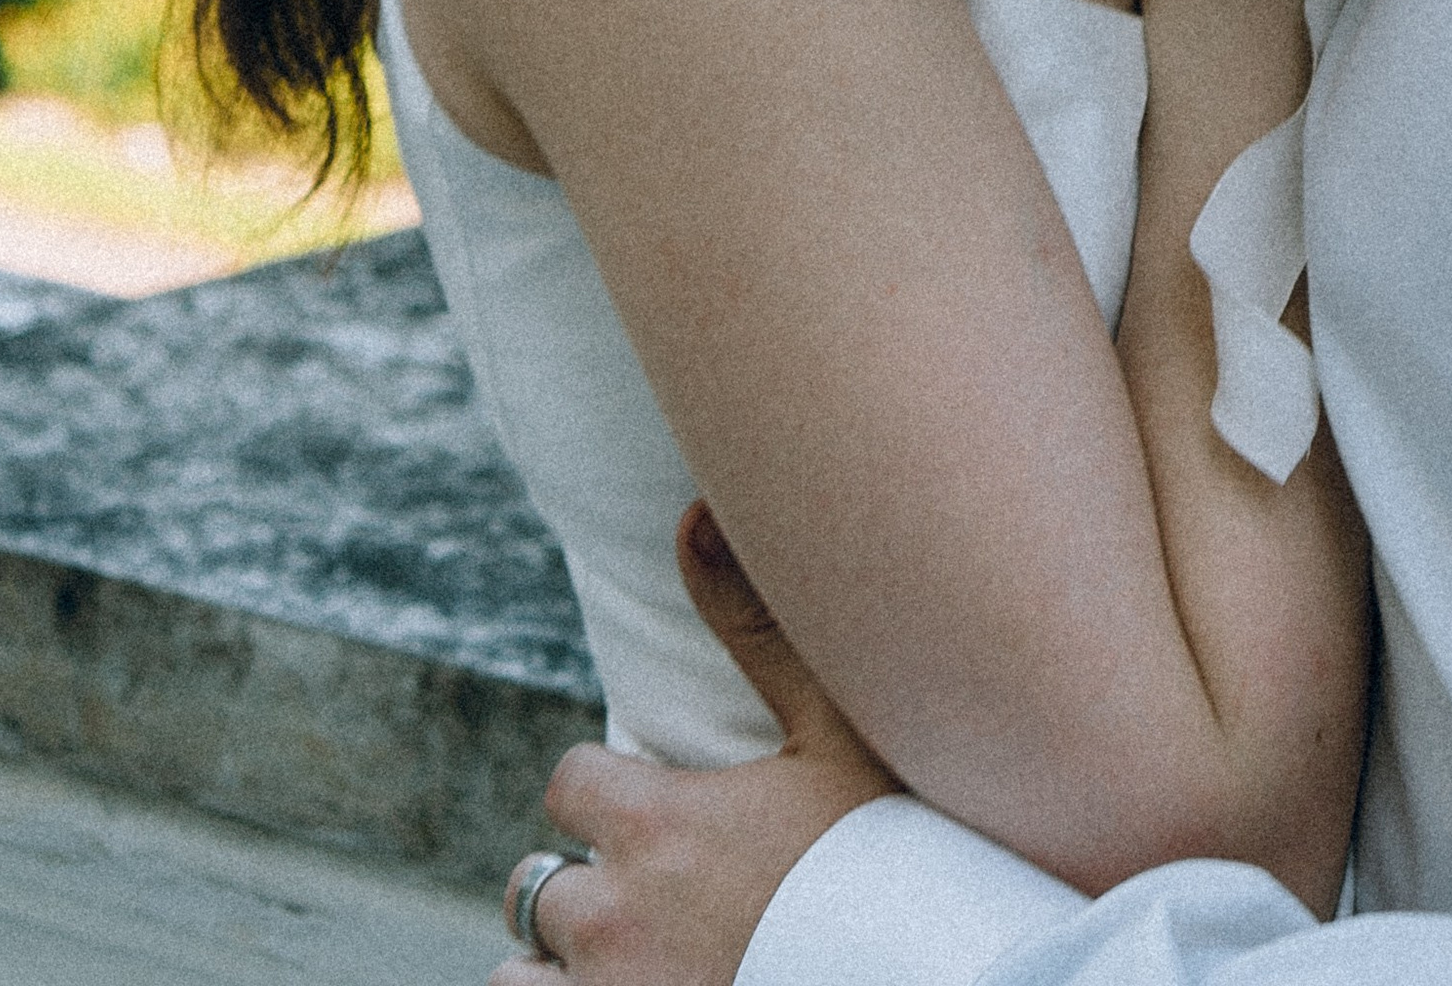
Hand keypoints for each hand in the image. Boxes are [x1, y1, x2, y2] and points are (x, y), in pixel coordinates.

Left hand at [492, 507, 891, 985]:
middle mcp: (612, 918)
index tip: (654, 808)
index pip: (568, 784)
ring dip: (557, 965)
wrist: (932, 972)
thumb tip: (693, 512)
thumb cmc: (890, 864)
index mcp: (655, 825)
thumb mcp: (838, 738)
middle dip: (584, 885)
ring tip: (625, 962)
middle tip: (656, 897)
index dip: (606, 789)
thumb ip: (757, 629)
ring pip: (518, 975)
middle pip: (538, 884)